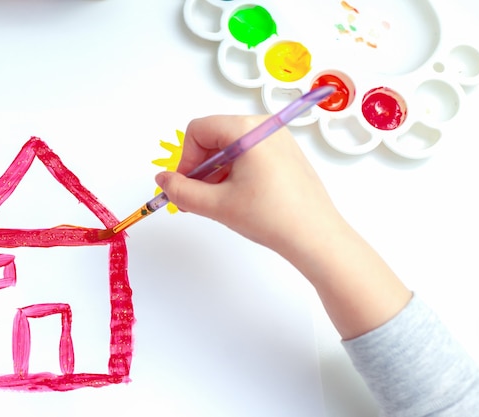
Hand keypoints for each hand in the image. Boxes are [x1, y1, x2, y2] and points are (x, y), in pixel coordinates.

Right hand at [156, 114, 410, 339]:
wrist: (316, 237)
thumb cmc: (272, 217)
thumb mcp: (217, 205)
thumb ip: (181, 190)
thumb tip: (162, 180)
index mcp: (247, 129)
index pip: (198, 130)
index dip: (185, 159)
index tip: (185, 185)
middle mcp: (265, 126)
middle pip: (215, 135)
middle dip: (200, 166)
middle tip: (197, 197)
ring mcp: (279, 139)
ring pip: (232, 146)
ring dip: (217, 171)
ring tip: (217, 201)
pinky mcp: (287, 153)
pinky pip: (251, 153)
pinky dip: (236, 171)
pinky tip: (238, 197)